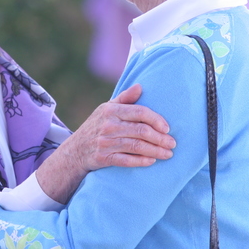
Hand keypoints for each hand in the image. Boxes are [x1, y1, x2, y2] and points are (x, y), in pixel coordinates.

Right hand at [37, 84, 174, 202]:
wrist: (75, 150)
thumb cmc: (97, 126)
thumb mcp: (107, 108)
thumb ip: (125, 98)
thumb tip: (141, 86)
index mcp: (111, 110)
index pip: (139, 112)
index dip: (156, 119)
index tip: (167, 128)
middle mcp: (108, 125)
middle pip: (141, 131)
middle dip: (160, 138)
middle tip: (173, 144)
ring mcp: (105, 142)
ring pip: (137, 146)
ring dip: (156, 151)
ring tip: (168, 154)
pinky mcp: (104, 158)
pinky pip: (126, 160)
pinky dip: (141, 161)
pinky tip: (152, 161)